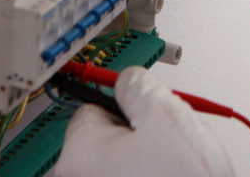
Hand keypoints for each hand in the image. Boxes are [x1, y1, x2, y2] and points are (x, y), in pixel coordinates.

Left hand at [55, 67, 234, 176]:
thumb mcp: (168, 115)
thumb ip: (139, 86)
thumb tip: (129, 80)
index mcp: (79, 154)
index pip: (90, 107)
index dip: (124, 106)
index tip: (142, 110)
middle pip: (100, 141)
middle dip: (132, 137)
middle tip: (164, 145)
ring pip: (114, 167)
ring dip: (138, 164)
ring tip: (170, 170)